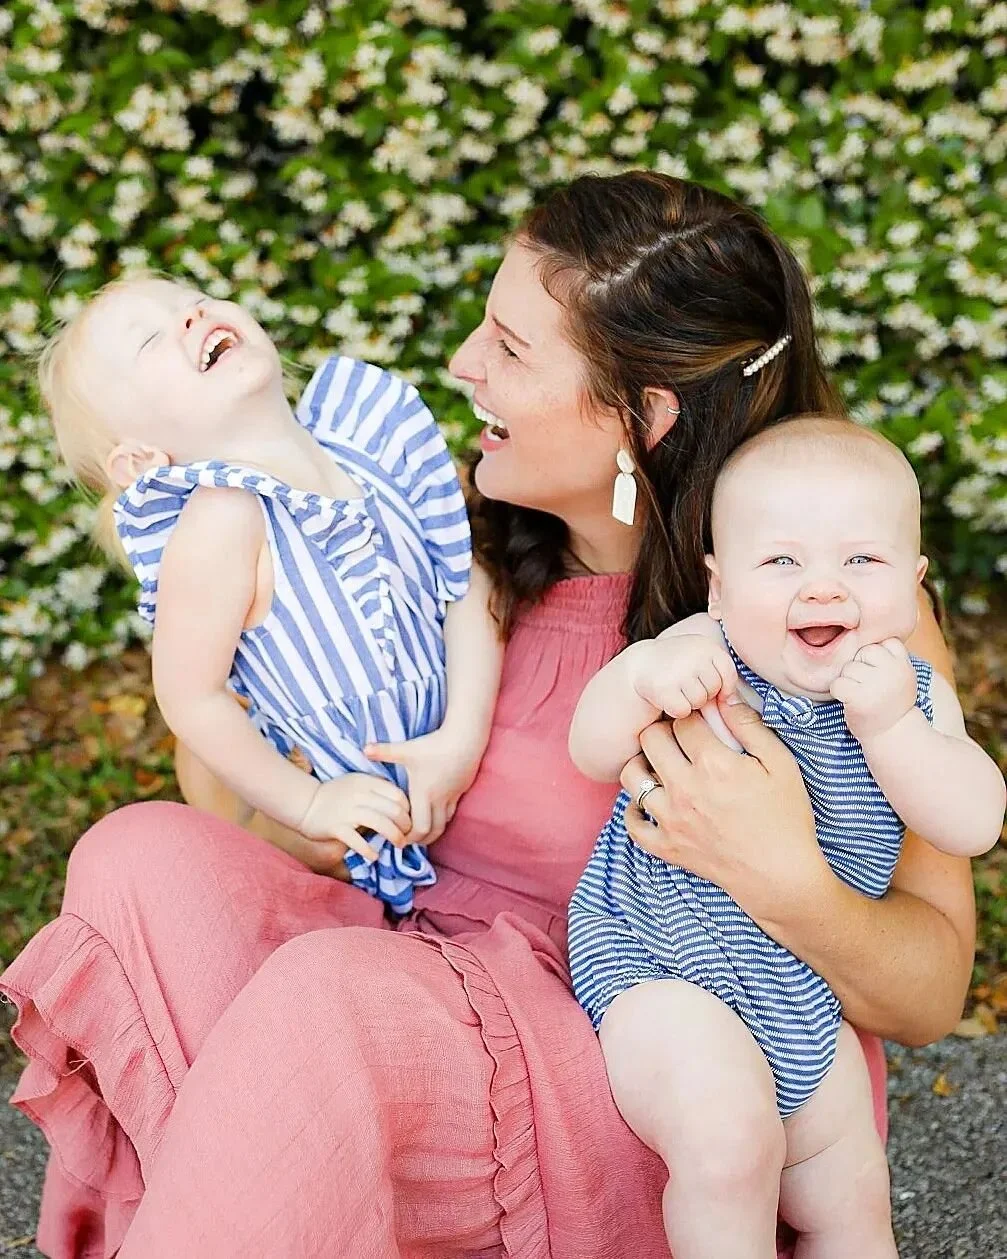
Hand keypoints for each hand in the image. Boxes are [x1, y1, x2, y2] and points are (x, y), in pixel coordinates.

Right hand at [298, 773, 411, 862]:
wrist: (305, 803)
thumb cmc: (336, 795)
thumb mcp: (358, 783)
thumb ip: (377, 790)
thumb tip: (403, 807)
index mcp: (367, 782)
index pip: (398, 795)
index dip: (408, 810)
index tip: (409, 820)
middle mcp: (360, 795)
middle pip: (393, 810)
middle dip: (406, 825)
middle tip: (407, 835)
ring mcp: (348, 811)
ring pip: (381, 823)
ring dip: (395, 836)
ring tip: (399, 845)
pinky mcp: (336, 827)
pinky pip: (358, 841)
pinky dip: (369, 850)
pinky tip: (374, 856)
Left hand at [365, 729, 480, 844]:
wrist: (465, 738)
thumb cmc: (434, 745)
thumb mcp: (407, 749)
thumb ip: (384, 751)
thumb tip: (364, 748)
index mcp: (424, 793)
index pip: (419, 828)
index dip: (409, 837)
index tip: (399, 837)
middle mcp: (439, 799)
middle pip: (433, 831)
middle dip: (421, 840)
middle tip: (408, 839)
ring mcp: (452, 796)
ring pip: (444, 824)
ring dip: (433, 830)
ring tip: (420, 831)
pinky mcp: (461, 790)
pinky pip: (452, 812)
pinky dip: (443, 818)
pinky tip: (435, 814)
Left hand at [620, 697, 831, 929]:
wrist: (781, 876)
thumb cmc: (786, 818)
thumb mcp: (780, 764)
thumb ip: (750, 727)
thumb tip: (725, 697)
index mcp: (713, 764)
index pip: (682, 719)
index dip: (690, 712)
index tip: (699, 717)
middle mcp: (684, 789)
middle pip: (650, 739)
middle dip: (663, 729)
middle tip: (679, 736)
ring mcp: (670, 819)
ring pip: (631, 776)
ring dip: (643, 763)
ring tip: (662, 763)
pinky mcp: (666, 846)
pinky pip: (632, 823)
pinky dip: (635, 809)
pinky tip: (651, 800)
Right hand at [631, 635, 736, 718]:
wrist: (639, 666)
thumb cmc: (678, 666)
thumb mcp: (701, 658)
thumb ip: (721, 672)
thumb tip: (733, 700)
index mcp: (705, 644)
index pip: (728, 672)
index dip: (723, 684)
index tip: (709, 685)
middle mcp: (693, 654)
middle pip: (714, 689)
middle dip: (703, 692)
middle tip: (685, 684)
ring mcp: (678, 671)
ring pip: (699, 701)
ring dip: (689, 702)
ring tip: (676, 689)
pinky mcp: (664, 688)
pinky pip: (683, 711)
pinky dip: (675, 709)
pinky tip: (666, 697)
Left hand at [829, 639, 916, 741]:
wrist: (893, 735)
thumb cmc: (891, 702)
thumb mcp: (900, 674)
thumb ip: (890, 654)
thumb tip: (870, 621)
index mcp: (903, 664)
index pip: (881, 643)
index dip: (875, 659)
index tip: (881, 677)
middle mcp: (892, 671)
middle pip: (861, 653)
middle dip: (860, 668)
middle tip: (870, 689)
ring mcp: (876, 684)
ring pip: (847, 668)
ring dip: (849, 682)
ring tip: (863, 697)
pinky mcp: (859, 697)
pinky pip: (837, 684)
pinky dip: (839, 693)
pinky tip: (851, 702)